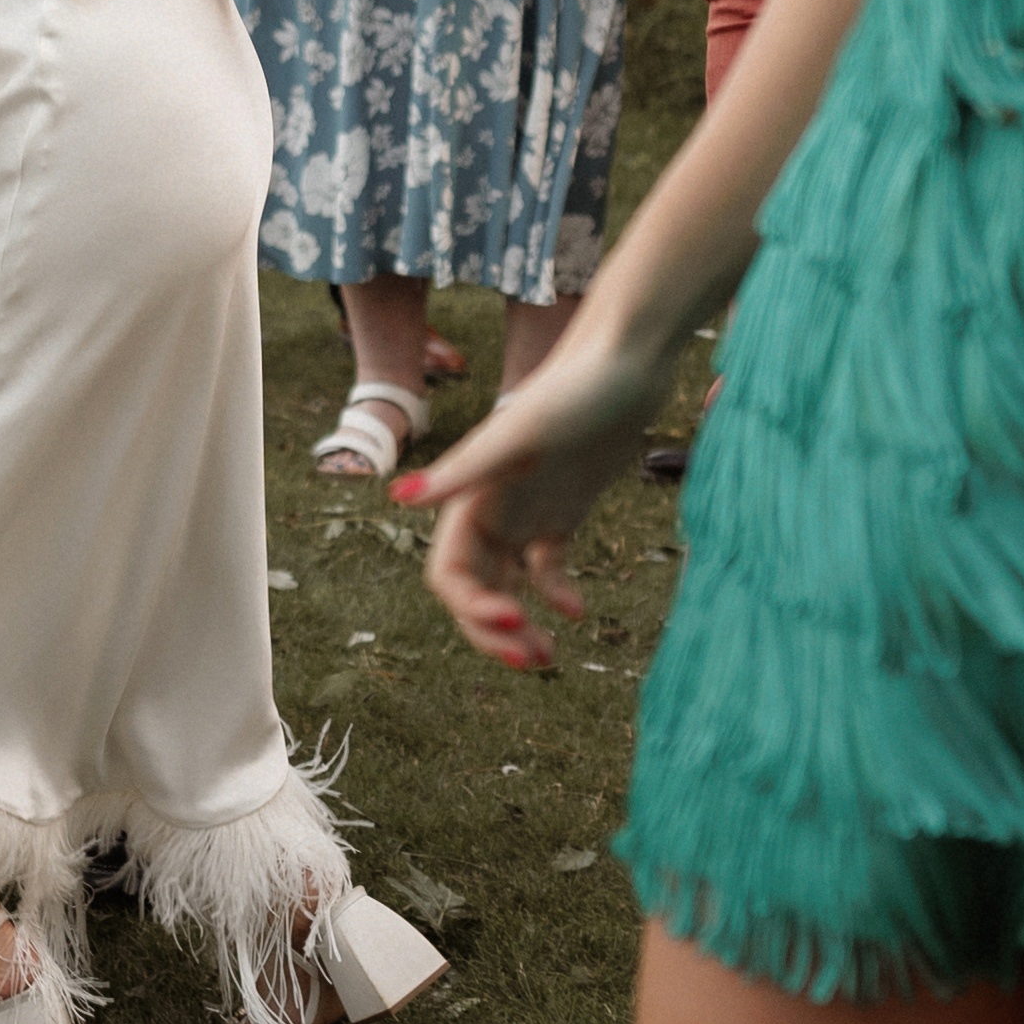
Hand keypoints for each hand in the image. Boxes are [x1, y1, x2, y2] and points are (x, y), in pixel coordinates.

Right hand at [393, 321, 674, 671]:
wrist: (627, 361)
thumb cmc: (574, 390)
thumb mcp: (521, 432)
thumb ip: (463, 470)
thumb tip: (397, 498)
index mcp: (471, 497)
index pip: (448, 573)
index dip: (471, 607)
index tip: (516, 620)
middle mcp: (491, 509)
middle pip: (473, 590)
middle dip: (494, 631)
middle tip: (536, 661)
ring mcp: (527, 512)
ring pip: (507, 585)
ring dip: (519, 625)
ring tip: (549, 657)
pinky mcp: (563, 511)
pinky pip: (547, 568)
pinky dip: (556, 595)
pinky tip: (578, 612)